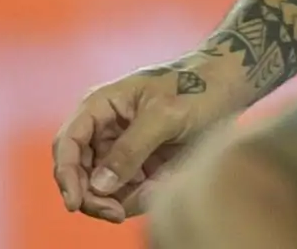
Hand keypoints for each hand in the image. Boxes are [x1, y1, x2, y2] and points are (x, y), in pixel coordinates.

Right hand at [52, 50, 246, 222]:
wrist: (231, 83)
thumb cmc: (199, 87)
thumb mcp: (166, 114)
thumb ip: (131, 149)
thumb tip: (98, 185)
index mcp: (101, 106)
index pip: (67, 145)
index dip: (66, 176)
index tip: (75, 203)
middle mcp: (104, 129)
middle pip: (81, 173)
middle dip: (95, 197)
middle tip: (117, 214)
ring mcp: (121, 148)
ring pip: (104, 188)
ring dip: (123, 198)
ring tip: (158, 186)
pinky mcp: (139, 164)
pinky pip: (129, 191)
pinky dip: (142, 195)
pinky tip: (165, 183)